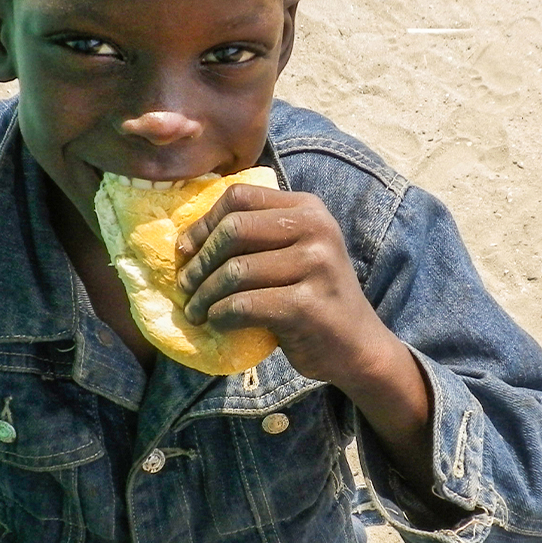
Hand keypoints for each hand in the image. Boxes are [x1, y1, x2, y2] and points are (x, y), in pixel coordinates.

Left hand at [175, 186, 443, 489]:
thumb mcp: (291, 253)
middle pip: (233, 229)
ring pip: (235, 271)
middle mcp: (317, 228)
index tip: (185, 252)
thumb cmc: (311, 297)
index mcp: (308, 208)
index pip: (239, 197)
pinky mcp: (308, 305)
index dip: (203, 223)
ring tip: (196, 311)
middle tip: (185, 287)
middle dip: (199, 262)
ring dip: (204, 295)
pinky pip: (244, 305)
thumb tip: (185, 242)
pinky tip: (218, 323)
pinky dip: (221, 316)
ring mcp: (316, 265)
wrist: (356, 345)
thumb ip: (254, 236)